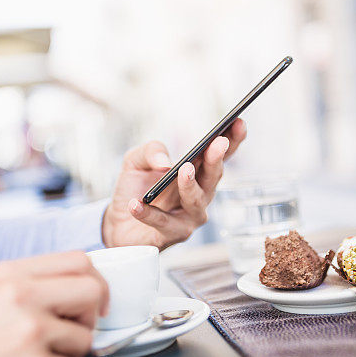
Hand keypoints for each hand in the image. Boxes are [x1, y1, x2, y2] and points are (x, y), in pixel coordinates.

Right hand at [0, 252, 108, 356]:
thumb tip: (83, 286)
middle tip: (72, 332)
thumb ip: (34, 284)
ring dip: (67, 355)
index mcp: (10, 274)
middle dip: (90, 317)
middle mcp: (21, 296)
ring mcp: (30, 331)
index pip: (79, 260)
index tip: (94, 302)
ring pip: (86, 338)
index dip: (95, 282)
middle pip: (93, 291)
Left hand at [102, 118, 246, 249]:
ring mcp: (190, 216)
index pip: (220, 155)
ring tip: (183, 170)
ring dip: (190, 185)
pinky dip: (149, 213)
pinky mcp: (173, 234)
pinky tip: (137, 204)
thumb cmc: (135, 188)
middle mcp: (200, 194)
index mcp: (198, 172)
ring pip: (196, 201)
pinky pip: (162, 222)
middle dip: (216, 159)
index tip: (238, 122)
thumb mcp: (136, 160)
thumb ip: (150, 151)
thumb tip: (166, 162)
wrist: (117, 223)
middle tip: (217, 143)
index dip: (232, 139)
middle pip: (213, 176)